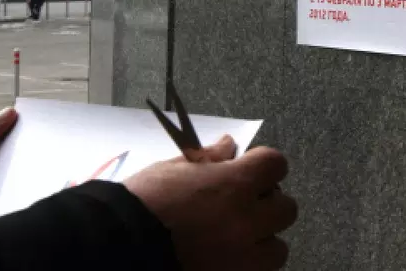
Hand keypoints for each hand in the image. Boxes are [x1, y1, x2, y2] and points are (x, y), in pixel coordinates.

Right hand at [124, 136, 296, 269]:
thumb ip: (209, 159)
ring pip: (277, 246)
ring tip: (234, 237)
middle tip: (241, 204)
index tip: (248, 170)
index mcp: (233, 185)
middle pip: (286, 207)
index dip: (263, 165)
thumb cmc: (145, 203)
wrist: (119, 247)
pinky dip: (249, 263)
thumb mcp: (174, 169)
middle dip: (266, 203)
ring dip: (262, 239)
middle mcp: (246, 220)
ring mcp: (243, 257)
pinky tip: (226, 256)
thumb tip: (229, 147)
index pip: (275, 164)